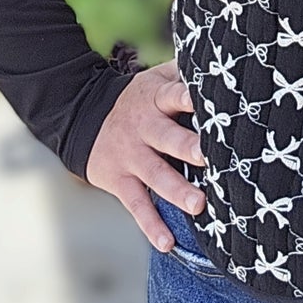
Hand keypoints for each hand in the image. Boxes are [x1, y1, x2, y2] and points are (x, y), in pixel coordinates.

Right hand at [84, 59, 205, 251]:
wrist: (80, 115)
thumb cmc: (137, 98)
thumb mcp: (155, 78)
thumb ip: (184, 73)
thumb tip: (222, 59)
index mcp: (156, 99)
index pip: (174, 95)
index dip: (188, 98)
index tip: (205, 102)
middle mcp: (144, 128)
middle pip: (168, 138)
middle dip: (188, 148)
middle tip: (210, 157)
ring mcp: (131, 156)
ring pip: (155, 175)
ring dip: (177, 190)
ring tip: (198, 205)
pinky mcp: (119, 181)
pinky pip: (137, 205)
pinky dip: (151, 225)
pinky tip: (167, 243)